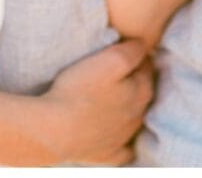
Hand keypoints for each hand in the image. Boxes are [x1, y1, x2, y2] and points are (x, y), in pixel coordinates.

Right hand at [38, 39, 153, 164]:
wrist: (54, 130)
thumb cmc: (80, 90)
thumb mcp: (110, 60)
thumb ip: (132, 51)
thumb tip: (143, 47)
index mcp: (141, 91)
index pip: (148, 67)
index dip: (137, 56)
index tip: (125, 49)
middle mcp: (138, 116)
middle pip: (144, 91)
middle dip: (137, 79)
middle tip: (118, 69)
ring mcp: (124, 138)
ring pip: (136, 117)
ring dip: (130, 105)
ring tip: (112, 94)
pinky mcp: (110, 154)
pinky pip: (125, 148)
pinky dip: (124, 139)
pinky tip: (116, 131)